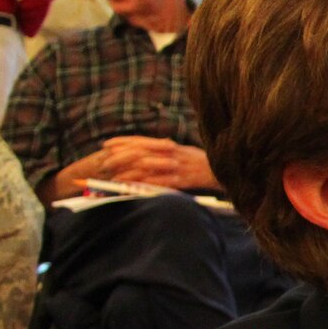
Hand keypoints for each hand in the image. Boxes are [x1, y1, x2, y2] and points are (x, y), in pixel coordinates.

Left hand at [67, 136, 219, 191]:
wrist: (225, 170)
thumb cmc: (204, 162)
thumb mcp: (184, 150)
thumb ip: (166, 150)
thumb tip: (147, 150)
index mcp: (169, 145)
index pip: (141, 141)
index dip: (122, 142)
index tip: (106, 144)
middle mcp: (170, 154)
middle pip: (138, 153)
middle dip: (118, 157)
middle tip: (102, 162)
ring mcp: (175, 167)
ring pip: (145, 167)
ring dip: (127, 173)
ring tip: (112, 177)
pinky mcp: (181, 181)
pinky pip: (159, 182)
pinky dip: (144, 184)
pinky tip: (132, 187)